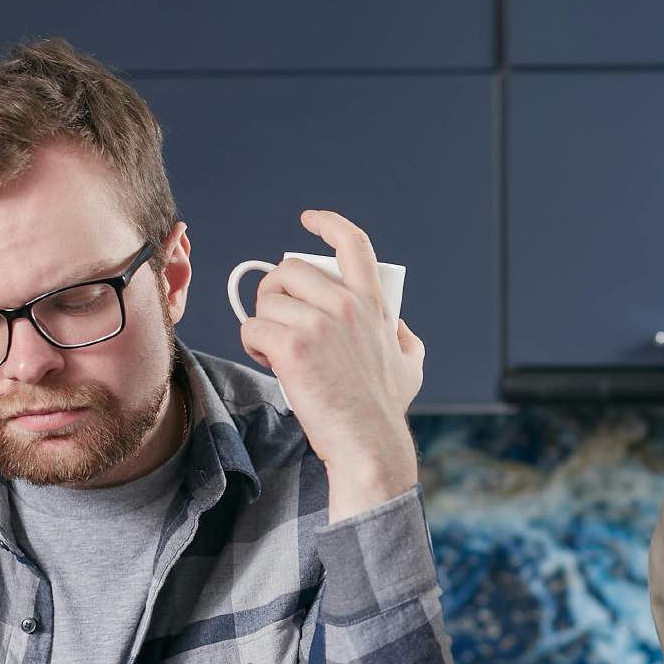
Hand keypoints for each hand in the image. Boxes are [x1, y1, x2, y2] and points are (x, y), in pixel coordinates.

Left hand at [238, 210, 424, 520]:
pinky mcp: (291, 347)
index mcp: (372, 304)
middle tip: (278, 318)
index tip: (310, 220)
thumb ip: (404, 337)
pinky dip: (252, 343)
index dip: (328, 224)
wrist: (368, 443)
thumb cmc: (384, 409)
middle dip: (275, 290)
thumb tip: (397, 323)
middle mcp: (346, 305)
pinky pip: (252, 327)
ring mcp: (318, 325)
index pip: (352, 243)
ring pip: (267, 299)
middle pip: (290, 270)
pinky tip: (267, 360)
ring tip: (274, 347)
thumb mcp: (411, 364)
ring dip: (262, 320)